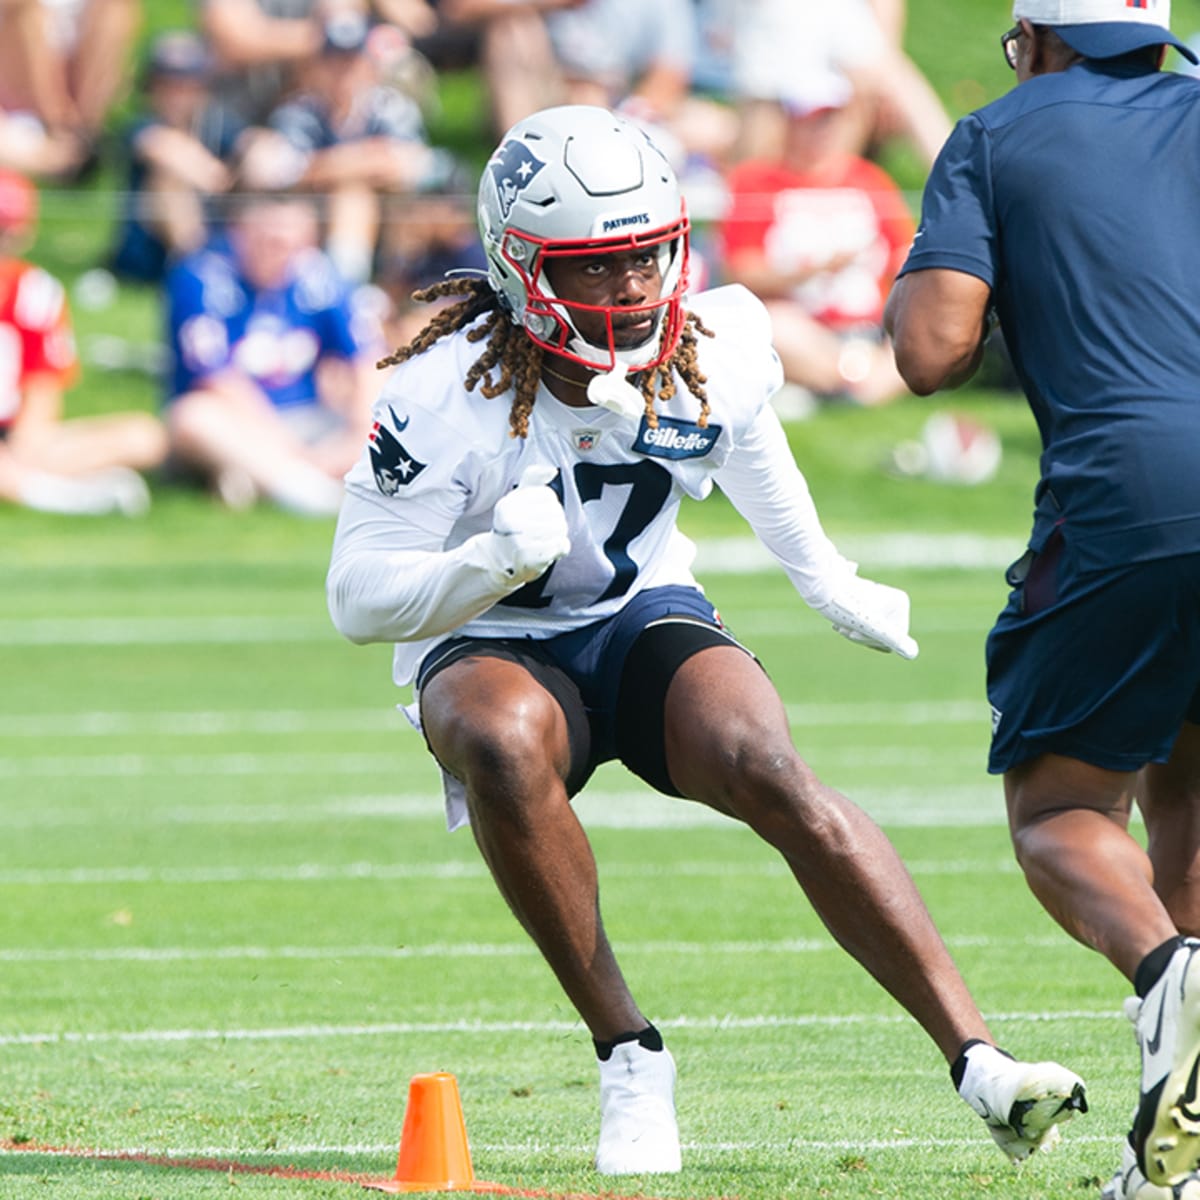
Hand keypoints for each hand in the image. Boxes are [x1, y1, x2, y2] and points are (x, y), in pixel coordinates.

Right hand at [482, 465, 569, 586]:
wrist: (498, 562)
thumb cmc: (512, 528)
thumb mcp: (517, 499)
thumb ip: (532, 479)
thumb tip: (553, 470)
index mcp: (508, 504)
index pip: (548, 496)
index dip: (549, 506)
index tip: (536, 517)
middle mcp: (510, 520)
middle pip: (556, 513)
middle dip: (556, 523)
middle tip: (542, 533)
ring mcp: (519, 540)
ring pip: (560, 529)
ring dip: (559, 536)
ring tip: (546, 542)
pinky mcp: (529, 558)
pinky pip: (561, 546)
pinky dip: (560, 549)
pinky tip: (550, 552)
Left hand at [815, 571, 918, 659]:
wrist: (821, 585)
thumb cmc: (845, 605)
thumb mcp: (870, 626)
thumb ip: (892, 639)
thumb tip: (913, 654)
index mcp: (900, 603)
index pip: (895, 638)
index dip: (874, 639)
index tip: (855, 633)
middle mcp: (893, 603)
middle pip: (884, 636)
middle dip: (862, 636)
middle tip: (844, 629)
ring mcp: (881, 604)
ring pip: (873, 633)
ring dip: (855, 633)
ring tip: (840, 626)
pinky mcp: (867, 606)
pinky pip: (866, 628)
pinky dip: (853, 629)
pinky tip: (840, 626)